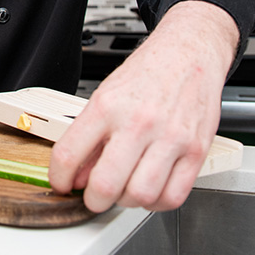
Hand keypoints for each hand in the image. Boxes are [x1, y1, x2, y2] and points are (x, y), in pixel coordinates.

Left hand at [48, 1, 238, 211]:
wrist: (188, 53)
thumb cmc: (148, 73)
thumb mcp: (106, 96)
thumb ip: (90, 138)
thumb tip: (76, 175)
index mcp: (107, 106)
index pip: (68, 154)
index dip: (59, 179)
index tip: (61, 184)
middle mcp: (138, 122)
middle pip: (106, 184)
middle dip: (93, 201)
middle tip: (94, 198)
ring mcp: (170, 138)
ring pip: (140, 195)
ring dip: (126, 202)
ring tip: (124, 190)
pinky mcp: (196, 150)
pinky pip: (173, 196)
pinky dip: (157, 202)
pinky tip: (150, 189)